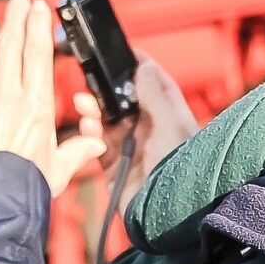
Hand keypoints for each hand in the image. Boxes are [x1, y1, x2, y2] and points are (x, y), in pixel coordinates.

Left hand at [0, 0, 106, 198]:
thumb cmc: (26, 190)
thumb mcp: (59, 170)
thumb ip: (76, 153)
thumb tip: (94, 146)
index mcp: (34, 105)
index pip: (38, 54)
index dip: (38, 25)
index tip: (39, 6)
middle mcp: (3, 98)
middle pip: (9, 48)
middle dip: (15, 20)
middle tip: (17, 0)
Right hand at [88, 52, 199, 193]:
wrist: (171, 214)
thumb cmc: (182, 165)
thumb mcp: (170, 122)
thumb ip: (154, 92)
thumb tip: (142, 63)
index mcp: (167, 113)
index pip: (149, 80)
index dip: (133, 64)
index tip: (116, 49)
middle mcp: (149, 128)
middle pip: (121, 99)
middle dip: (104, 87)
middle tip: (90, 77)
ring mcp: (130, 147)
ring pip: (105, 119)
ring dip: (92, 108)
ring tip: (83, 103)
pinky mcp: (114, 166)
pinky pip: (96, 143)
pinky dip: (89, 132)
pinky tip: (87, 124)